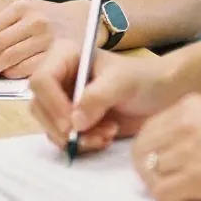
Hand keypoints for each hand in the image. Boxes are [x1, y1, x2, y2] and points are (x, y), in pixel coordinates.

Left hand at [0, 0, 96, 79]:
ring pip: (9, 61)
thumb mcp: (28, 11)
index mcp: (23, 7)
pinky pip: (26, 70)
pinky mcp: (57, 54)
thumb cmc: (51, 18)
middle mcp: (35, 21)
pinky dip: (12, 75)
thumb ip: (3, 25)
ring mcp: (47, 39)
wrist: (87, 19)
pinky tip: (7, 75)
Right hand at [30, 39, 170, 152]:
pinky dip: (83, 144)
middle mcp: (60, 78)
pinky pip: (63, 139)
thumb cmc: (144, 79)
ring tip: (108, 134)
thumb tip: (75, 121)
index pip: (41, 80)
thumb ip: (98, 96)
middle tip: (95, 134)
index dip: (53, 104)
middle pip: (39, 107)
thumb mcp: (123, 82)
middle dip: (65, 127)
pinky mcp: (72, 122)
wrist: (161, 95)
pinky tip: (106, 137)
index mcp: (66, 56)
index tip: (73, 124)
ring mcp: (64, 101)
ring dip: (77, 138)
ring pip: (50, 127)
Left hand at [134, 94, 200, 200]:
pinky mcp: (197, 180)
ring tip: (185, 190)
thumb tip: (169, 151)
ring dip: (162, 186)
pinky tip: (193, 197)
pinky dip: (171, 200)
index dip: (151, 151)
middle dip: (148, 170)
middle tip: (166, 181)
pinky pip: (162, 194)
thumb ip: (195, 127)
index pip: (148, 130)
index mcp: (192, 105)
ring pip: (149, 175)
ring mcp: (189, 151)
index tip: (161, 163)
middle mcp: (184, 124)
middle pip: (142, 152)